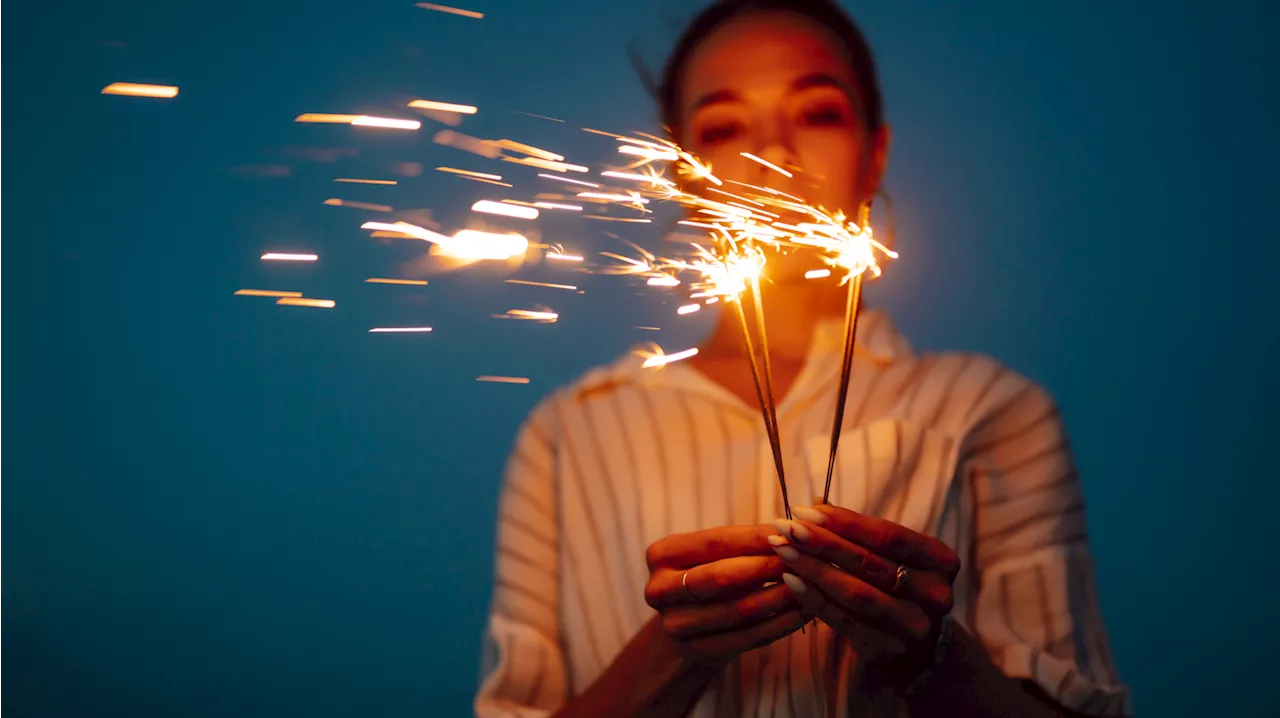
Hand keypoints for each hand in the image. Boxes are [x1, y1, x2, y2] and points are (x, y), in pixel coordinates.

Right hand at [644, 525, 808, 664]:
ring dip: (780, 597)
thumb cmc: (709, 578)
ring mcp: (676, 624)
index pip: (716, 542)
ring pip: (738, 610)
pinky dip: (780, 624)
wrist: (687, 628)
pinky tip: (804, 612)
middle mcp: (660, 589)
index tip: (794, 531)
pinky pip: (748, 638)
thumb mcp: (715, 555)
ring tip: (811, 585)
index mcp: (662, 554)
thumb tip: (794, 528)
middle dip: (769, 566)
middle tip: (806, 559)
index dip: (757, 537)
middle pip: (722, 576)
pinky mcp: (698, 651)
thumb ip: (746, 541)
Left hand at [770, 501, 959, 679]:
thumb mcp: (892, 556)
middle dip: (821, 542)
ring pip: (855, 592)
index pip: (889, 535)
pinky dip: (814, 599)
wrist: (919, 649)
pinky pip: (844, 621)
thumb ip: (859, 532)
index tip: (804, 510)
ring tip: (782, 549)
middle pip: (870, 563)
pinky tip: (790, 580)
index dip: (845, 521)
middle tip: (785, 527)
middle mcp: (935, 594)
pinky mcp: (889, 650)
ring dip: (813, 568)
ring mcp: (914, 626)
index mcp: (941, 560)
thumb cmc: (899, 586)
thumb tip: (815, 504)